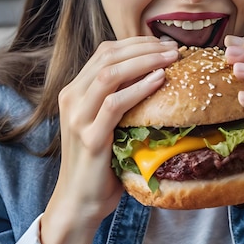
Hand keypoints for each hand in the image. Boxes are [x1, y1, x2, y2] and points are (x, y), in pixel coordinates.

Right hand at [41, 36, 177, 243]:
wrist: (79, 201)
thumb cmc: (100, 161)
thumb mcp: (106, 122)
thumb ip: (119, 98)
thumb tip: (156, 75)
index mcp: (74, 91)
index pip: (105, 52)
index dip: (136, 43)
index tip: (162, 43)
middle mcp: (71, 98)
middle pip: (108, 56)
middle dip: (144, 47)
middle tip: (172, 48)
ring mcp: (77, 117)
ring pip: (110, 74)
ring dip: (144, 61)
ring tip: (171, 58)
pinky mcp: (89, 138)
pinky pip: (115, 104)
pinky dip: (139, 88)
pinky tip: (159, 80)